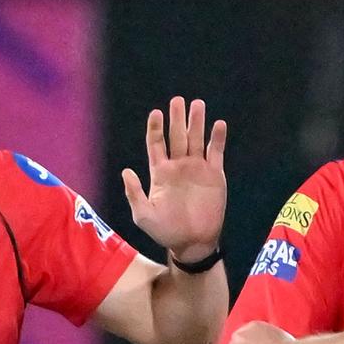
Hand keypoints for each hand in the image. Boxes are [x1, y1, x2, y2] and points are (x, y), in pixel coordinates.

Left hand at [122, 96, 226, 261]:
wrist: (192, 242)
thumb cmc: (165, 231)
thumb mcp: (144, 214)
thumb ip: (134, 193)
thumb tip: (126, 171)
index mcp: (160, 172)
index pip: (156, 143)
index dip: (156, 128)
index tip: (156, 113)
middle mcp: (178, 166)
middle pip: (177, 136)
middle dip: (177, 118)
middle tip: (178, 100)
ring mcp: (197, 169)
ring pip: (197, 140)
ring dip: (197, 123)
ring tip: (198, 104)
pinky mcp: (215, 175)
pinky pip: (216, 153)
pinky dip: (217, 139)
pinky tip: (218, 124)